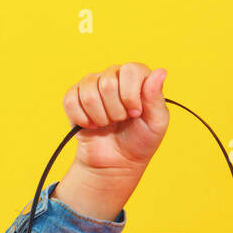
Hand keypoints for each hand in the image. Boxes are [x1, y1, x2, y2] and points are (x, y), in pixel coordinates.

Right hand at [54, 62, 169, 219]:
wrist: (117, 162)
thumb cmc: (140, 140)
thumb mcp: (156, 122)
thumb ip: (156, 97)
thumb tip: (161, 72)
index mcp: (136, 77)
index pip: (130, 70)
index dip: (132, 96)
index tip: (136, 113)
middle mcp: (113, 75)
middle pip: (107, 83)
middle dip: (117, 111)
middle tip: (122, 121)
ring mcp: (92, 85)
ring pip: (89, 94)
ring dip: (101, 118)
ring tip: (108, 124)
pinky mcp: (74, 97)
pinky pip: (71, 102)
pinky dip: (84, 120)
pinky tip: (93, 125)